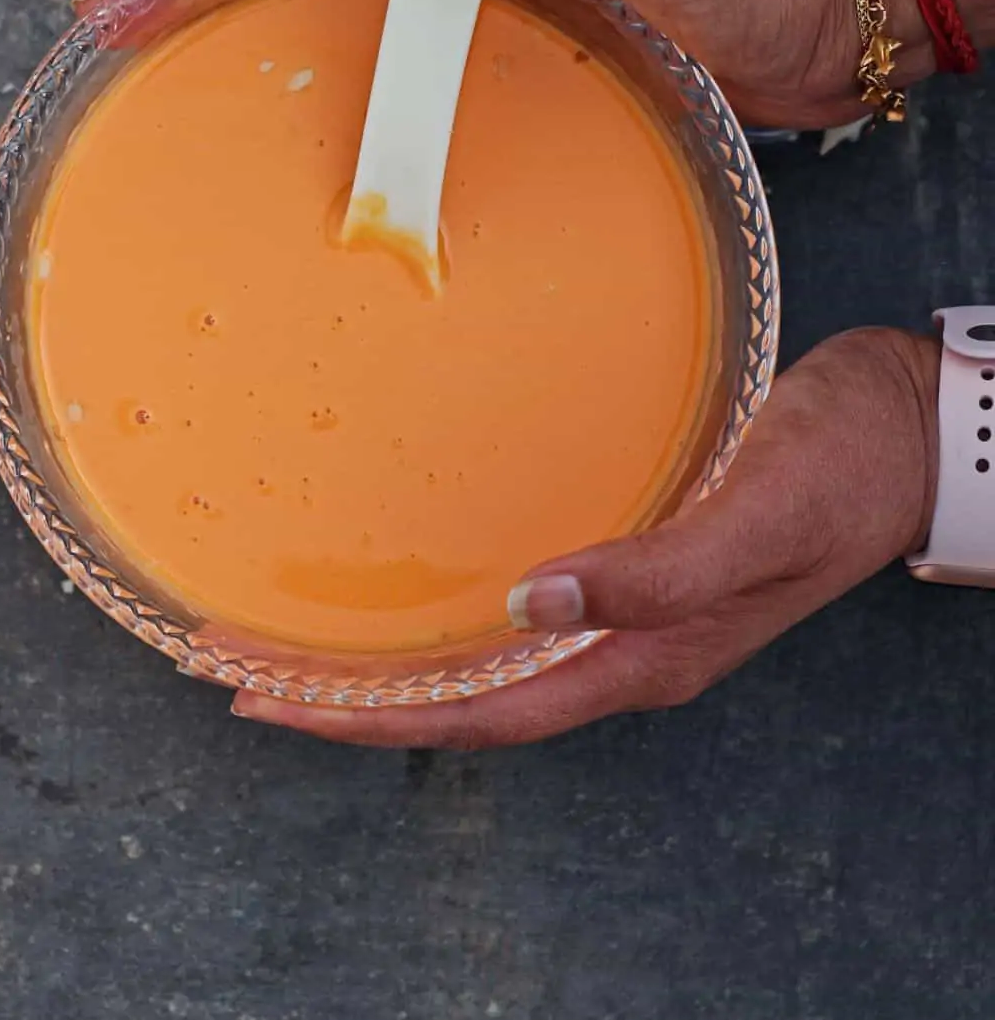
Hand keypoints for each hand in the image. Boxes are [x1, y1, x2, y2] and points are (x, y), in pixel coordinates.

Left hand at [230, 328, 938, 748]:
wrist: (902, 425)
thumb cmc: (841, 463)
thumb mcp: (760, 514)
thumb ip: (659, 571)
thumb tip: (537, 599)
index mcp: (648, 655)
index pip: (483, 712)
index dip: (375, 719)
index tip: (275, 707)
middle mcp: (623, 643)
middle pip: (463, 695)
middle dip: (352, 698)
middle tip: (241, 674)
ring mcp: (626, 602)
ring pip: (482, 652)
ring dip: (389, 654)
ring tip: (298, 641)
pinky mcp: (629, 548)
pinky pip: (513, 600)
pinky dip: (445, 602)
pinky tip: (411, 576)